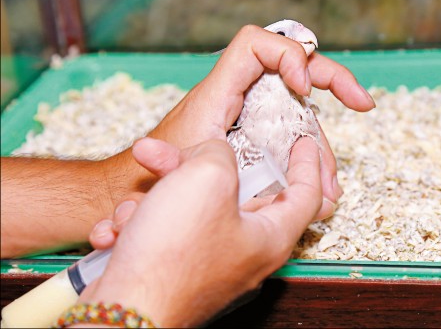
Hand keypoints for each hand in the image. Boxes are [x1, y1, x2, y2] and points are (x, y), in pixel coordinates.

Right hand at [81, 137, 322, 326]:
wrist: (122, 312)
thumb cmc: (171, 256)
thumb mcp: (207, 178)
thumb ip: (220, 154)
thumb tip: (212, 156)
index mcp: (269, 238)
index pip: (306, 195)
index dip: (308, 164)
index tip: (303, 144)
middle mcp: (244, 255)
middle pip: (233, 194)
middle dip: (192, 167)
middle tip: (166, 153)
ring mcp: (209, 266)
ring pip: (190, 210)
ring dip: (157, 198)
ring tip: (131, 207)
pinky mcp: (176, 273)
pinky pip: (165, 233)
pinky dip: (141, 225)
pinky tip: (117, 230)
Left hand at [106, 25, 373, 218]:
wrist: (141, 194)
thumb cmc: (151, 176)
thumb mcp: (179, 165)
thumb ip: (199, 155)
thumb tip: (235, 154)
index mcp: (218, 93)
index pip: (256, 45)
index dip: (288, 55)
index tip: (303, 90)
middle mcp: (239, 98)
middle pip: (294, 69)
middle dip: (335, 80)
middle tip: (362, 103)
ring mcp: (251, 117)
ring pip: (300, 111)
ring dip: (322, 142)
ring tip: (333, 183)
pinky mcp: (257, 138)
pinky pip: (292, 136)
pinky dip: (310, 158)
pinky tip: (322, 185)